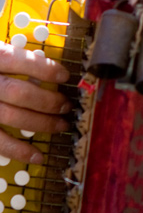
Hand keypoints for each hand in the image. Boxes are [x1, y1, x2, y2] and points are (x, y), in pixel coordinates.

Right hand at [0, 41, 71, 163]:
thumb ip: (6, 57)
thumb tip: (40, 63)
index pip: (19, 61)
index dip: (45, 69)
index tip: (65, 75)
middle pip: (19, 93)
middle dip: (48, 100)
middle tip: (66, 105)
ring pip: (12, 117)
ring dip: (41, 123)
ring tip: (61, 125)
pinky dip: (18, 151)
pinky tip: (37, 155)